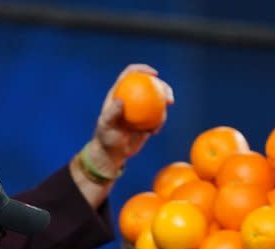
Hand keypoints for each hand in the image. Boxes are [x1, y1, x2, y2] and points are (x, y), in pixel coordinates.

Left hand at [85, 64, 174, 178]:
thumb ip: (112, 113)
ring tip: (162, 118)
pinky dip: (159, 122)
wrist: (112, 153)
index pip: (130, 74)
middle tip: (169, 98)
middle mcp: (131, 97)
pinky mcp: (147, 120)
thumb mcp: (106, 126)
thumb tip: (121, 101)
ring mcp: (140, 109)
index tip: (154, 74)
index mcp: (119, 92)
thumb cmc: (106, 138)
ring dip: (164, 106)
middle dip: (163, 86)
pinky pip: (158, 117)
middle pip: (150, 84)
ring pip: (157, 100)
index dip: (143, 69)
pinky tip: (154, 131)